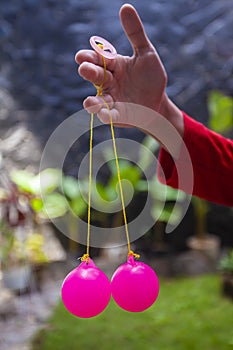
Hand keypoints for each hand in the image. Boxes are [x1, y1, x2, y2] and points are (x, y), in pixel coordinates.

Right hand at [75, 4, 182, 136]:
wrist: (158, 102)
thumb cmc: (150, 78)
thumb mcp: (146, 53)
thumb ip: (135, 33)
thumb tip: (125, 7)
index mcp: (114, 65)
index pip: (98, 59)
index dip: (90, 57)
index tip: (82, 55)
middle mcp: (109, 82)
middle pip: (95, 76)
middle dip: (89, 72)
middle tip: (84, 68)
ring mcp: (112, 99)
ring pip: (97, 100)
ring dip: (92, 101)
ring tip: (90, 102)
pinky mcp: (117, 115)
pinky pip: (109, 116)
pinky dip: (105, 115)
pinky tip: (105, 114)